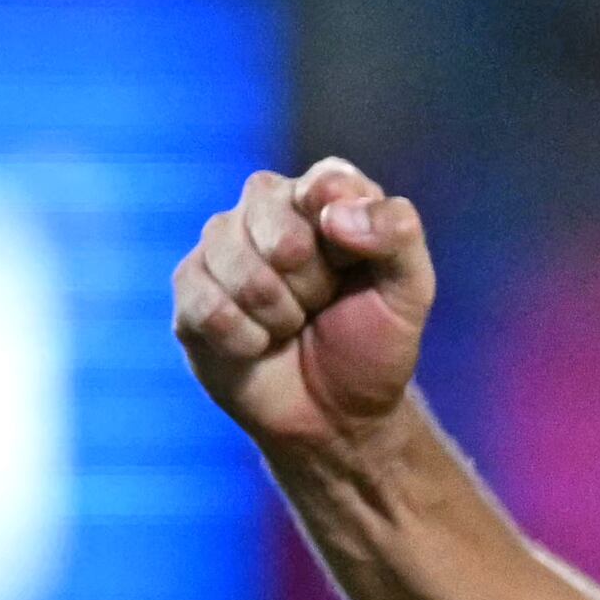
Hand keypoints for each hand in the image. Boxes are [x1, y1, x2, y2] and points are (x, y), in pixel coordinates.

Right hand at [171, 160, 432, 453]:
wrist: (337, 417)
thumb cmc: (374, 344)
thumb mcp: (410, 291)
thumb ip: (398, 235)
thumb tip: (334, 212)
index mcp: (325, 196)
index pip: (326, 182)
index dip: (339, 226)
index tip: (351, 260)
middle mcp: (267, 208)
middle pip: (276, 222)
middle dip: (311, 281)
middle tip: (322, 303)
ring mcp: (221, 246)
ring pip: (237, 264)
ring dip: (279, 313)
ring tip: (292, 325)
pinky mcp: (189, 289)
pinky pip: (209, 305)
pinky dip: (246, 339)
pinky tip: (259, 345)